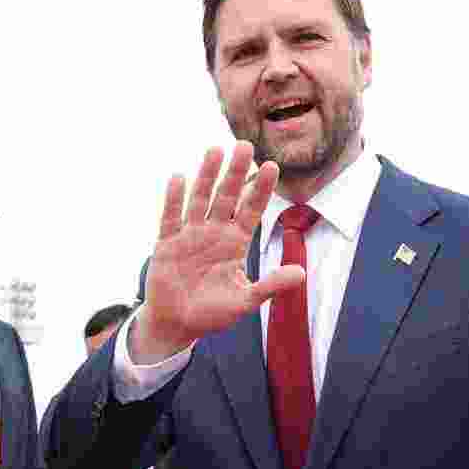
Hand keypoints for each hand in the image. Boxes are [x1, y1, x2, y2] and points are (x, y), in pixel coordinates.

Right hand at [131, 141, 301, 363]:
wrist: (177, 324)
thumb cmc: (212, 312)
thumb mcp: (246, 301)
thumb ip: (271, 285)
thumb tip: (302, 273)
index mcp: (235, 242)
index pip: (251, 209)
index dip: (260, 189)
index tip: (272, 166)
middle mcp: (214, 232)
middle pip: (227, 196)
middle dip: (235, 172)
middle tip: (245, 145)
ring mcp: (190, 235)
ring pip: (200, 200)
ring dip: (207, 176)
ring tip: (215, 150)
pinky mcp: (167, 244)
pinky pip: (171, 218)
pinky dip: (174, 199)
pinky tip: (180, 177)